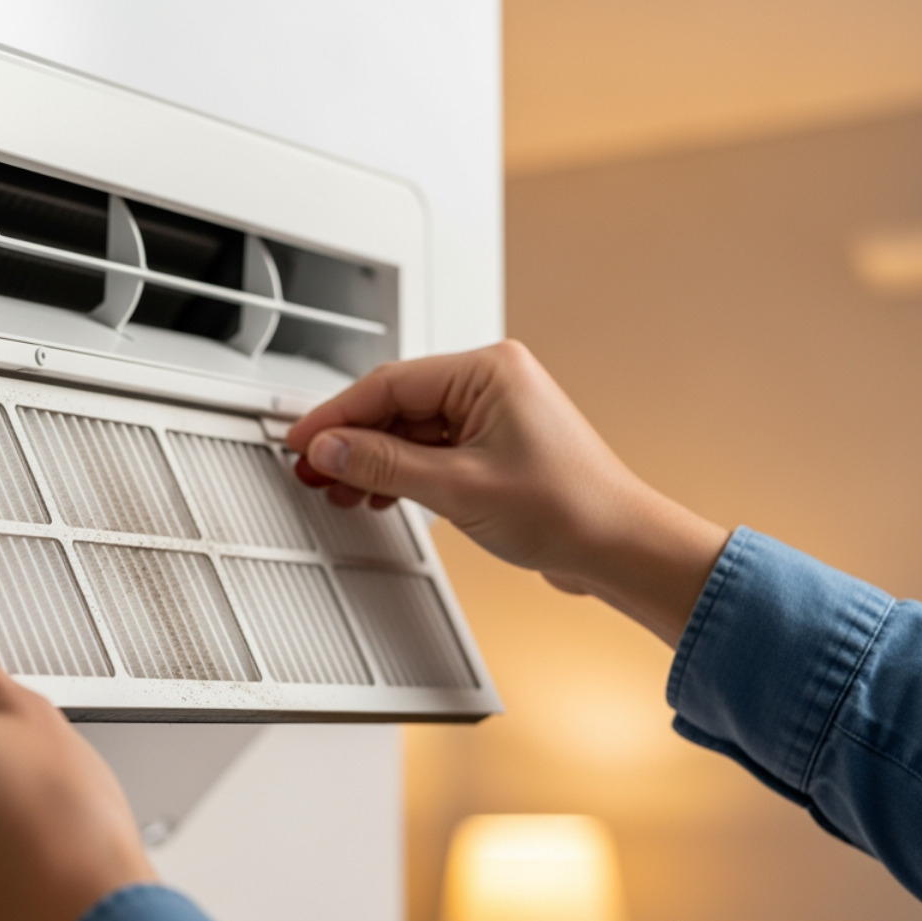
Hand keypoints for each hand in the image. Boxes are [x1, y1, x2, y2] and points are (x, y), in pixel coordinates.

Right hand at [285, 340, 727, 645]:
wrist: (621, 548)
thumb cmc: (570, 509)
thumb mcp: (457, 488)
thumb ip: (384, 465)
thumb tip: (332, 449)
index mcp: (490, 370)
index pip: (388, 382)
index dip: (335, 415)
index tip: (300, 440)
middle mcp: (493, 382)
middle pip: (396, 404)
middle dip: (352, 442)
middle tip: (313, 471)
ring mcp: (495, 414)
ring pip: (411, 430)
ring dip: (374, 462)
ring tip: (342, 491)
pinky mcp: (495, 447)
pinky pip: (433, 450)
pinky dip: (403, 473)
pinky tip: (381, 496)